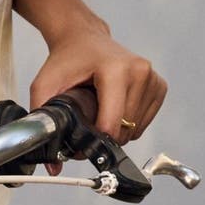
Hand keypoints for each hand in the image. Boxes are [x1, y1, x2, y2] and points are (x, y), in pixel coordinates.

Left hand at [29, 20, 166, 163]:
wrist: (83, 38)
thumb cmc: (66, 60)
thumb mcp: (45, 85)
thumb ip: (44, 120)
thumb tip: (53, 167)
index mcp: (115, 69)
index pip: (113, 122)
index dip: (96, 139)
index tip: (81, 137)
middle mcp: (140, 71)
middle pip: (125, 129)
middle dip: (105, 135)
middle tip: (88, 120)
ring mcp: (153, 78)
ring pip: (137, 129)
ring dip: (118, 129)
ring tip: (100, 108)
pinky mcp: (160, 85)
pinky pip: (146, 122)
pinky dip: (130, 123)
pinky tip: (115, 106)